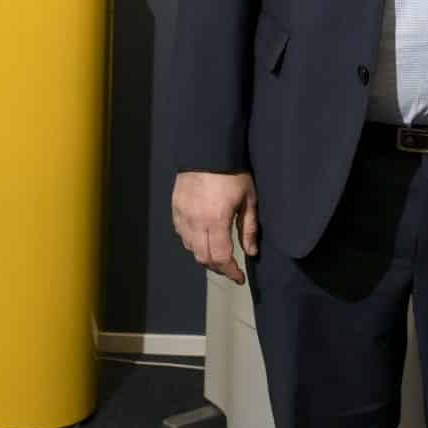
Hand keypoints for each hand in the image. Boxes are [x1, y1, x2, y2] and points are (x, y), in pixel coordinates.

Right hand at [171, 169, 258, 284]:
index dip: (230, 272)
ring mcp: (183, 215)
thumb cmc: (233, 172)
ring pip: (190, 248)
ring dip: (204, 255)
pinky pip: (181, 234)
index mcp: (217, 219)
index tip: (240, 277)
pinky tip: (202, 238)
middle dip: (218, 268)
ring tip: (217, 254)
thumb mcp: (249, 198)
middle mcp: (196, 221)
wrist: (206, 149)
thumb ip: (249, 228)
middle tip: (230, 268)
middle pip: (203, 258)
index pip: (221, 257)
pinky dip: (192, 242)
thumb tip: (251, 252)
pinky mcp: (175, 208)